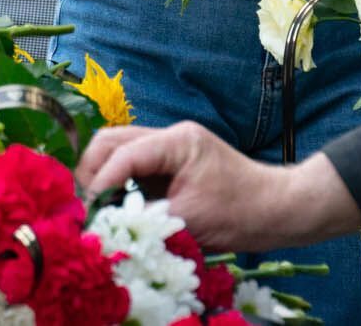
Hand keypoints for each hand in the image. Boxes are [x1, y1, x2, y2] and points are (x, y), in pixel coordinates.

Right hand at [77, 122, 357, 251]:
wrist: (277, 210)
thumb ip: (146, 218)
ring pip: (118, 151)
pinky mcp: (171, 164)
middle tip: (83, 207)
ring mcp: (170, 148)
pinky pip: (133, 167)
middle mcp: (170, 136)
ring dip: (101, 177)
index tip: (86, 210)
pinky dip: (117, 184)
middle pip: (112, 141)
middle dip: (91, 171)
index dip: (100, 181)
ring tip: (94, 209)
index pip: (123, 153)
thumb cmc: (241, 213)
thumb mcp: (190, 220)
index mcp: (177, 141)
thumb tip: (108, 225)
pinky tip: (114, 208)